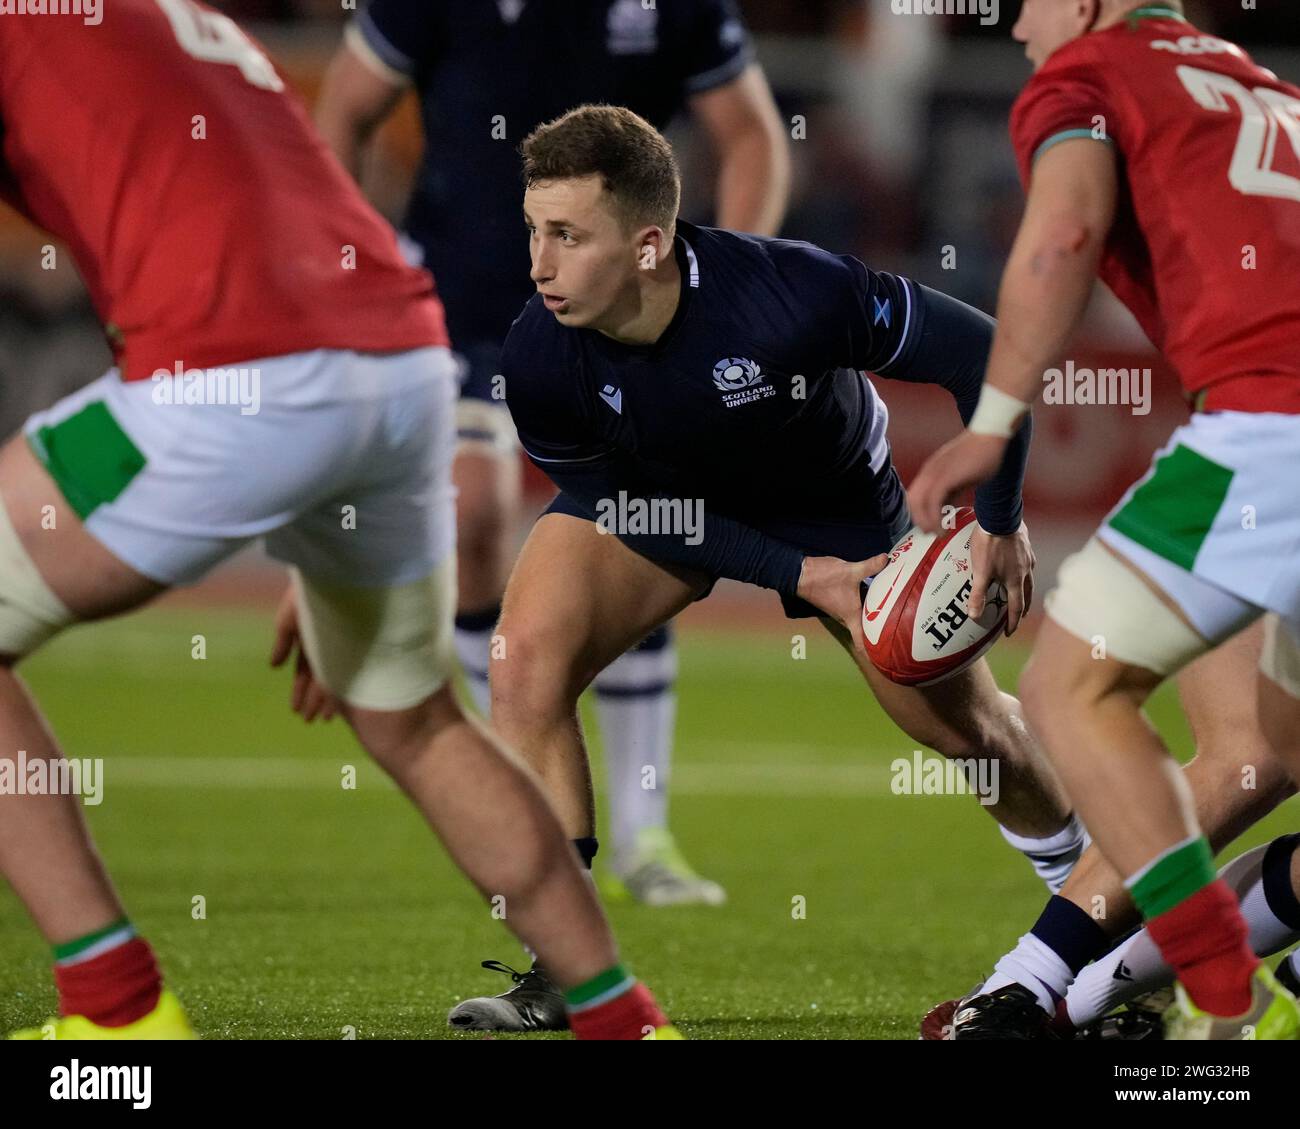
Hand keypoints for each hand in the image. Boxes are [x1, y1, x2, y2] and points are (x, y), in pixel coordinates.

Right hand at [269, 586, 339, 721]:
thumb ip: (284, 640)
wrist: (338, 575)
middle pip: (320, 678)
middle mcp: (329, 644)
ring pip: (336, 678)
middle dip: (314, 700)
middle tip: (309, 722)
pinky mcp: (360, 643)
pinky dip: (347, 687)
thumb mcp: (290, 616)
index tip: (296, 710)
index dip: (300, 690)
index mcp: (312, 638)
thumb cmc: (310, 593)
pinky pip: (352, 671)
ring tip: (325, 719)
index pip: (305, 670)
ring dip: (329, 699)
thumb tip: (273, 665)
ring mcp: (345, 644)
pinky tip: (346, 702)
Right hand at [796, 552, 891, 652]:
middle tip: (897, 632)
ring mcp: (840, 610)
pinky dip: (864, 608)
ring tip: (890, 615)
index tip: (884, 658)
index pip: (861, 642)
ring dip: (871, 621)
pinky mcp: (837, 602)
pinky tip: (874, 598)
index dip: (871, 653)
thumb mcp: (850, 571)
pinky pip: (855, 610)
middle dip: (877, 635)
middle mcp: (845, 617)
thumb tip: (887, 558)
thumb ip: (870, 566)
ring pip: (859, 620)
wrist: (800, 574)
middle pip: (863, 632)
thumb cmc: (824, 579)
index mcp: (850, 616)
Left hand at [906, 430, 1008, 532]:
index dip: (918, 513)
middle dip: (919, 520)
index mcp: (931, 471)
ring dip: (926, 522)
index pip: (915, 495)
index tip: (928, 525)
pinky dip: (935, 519)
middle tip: (931, 533)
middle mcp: (929, 472)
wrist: (990, 436)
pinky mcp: (945, 477)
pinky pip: (932, 502)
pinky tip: (944, 528)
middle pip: (912, 501)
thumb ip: (953, 490)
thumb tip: (948, 504)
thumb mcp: (962, 476)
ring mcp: (935, 474)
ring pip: (919, 504)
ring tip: (937, 534)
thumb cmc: (981, 455)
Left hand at [969, 523, 1035, 635]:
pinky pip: (1027, 563)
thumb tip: (974, 616)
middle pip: (1027, 595)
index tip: (1009, 632)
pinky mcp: (1026, 545)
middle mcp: (1026, 571)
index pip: (1017, 608)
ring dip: (1025, 591)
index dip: (1013, 622)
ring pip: (1029, 579)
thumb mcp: (980, 572)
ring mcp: (1028, 557)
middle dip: (1023, 609)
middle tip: (1018, 617)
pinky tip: (1019, 567)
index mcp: (1016, 581)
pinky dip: (1024, 572)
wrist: (1000, 517)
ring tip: (1021, 595)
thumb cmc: (989, 545)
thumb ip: (977, 594)